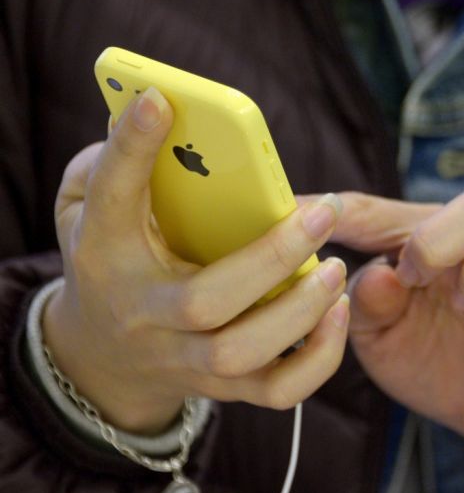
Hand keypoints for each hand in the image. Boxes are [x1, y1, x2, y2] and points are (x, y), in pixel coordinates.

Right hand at [44, 88, 349, 432]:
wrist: (106, 354)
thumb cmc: (116, 259)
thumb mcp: (94, 207)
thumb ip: (119, 162)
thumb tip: (161, 111)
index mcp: (105, 253)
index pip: (112, 197)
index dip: (132, 150)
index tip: (163, 102)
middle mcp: (145, 313)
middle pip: (204, 302)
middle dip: (271, 258)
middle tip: (325, 214)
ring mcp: (185, 360)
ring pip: (241, 354)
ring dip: (300, 312)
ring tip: (335, 268)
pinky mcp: (226, 388)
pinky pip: (278, 390)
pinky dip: (319, 359)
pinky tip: (340, 312)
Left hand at [326, 180, 463, 492]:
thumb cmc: (433, 360)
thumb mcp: (382, 339)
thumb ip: (367, 306)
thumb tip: (375, 275)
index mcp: (437, 242)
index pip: (385, 210)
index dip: (338, 210)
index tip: (295, 213)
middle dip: (447, 233)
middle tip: (417, 277)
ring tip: (463, 307)